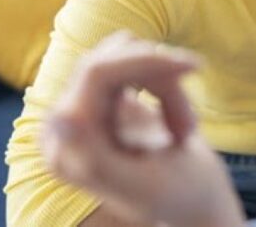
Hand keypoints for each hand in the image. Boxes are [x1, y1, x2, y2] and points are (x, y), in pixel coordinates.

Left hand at [41, 31, 246, 226]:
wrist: (194, 200)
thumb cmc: (175, 198)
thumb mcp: (139, 184)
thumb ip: (96, 158)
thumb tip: (60, 119)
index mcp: (66, 148)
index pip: (97, 74)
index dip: (144, 61)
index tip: (194, 67)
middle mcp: (66, 123)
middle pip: (113, 60)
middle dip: (162, 77)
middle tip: (192, 121)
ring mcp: (85, 105)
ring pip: (128, 54)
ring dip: (167, 84)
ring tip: (185, 129)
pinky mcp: (103, 94)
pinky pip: (135, 61)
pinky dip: (165, 84)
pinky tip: (175, 119)